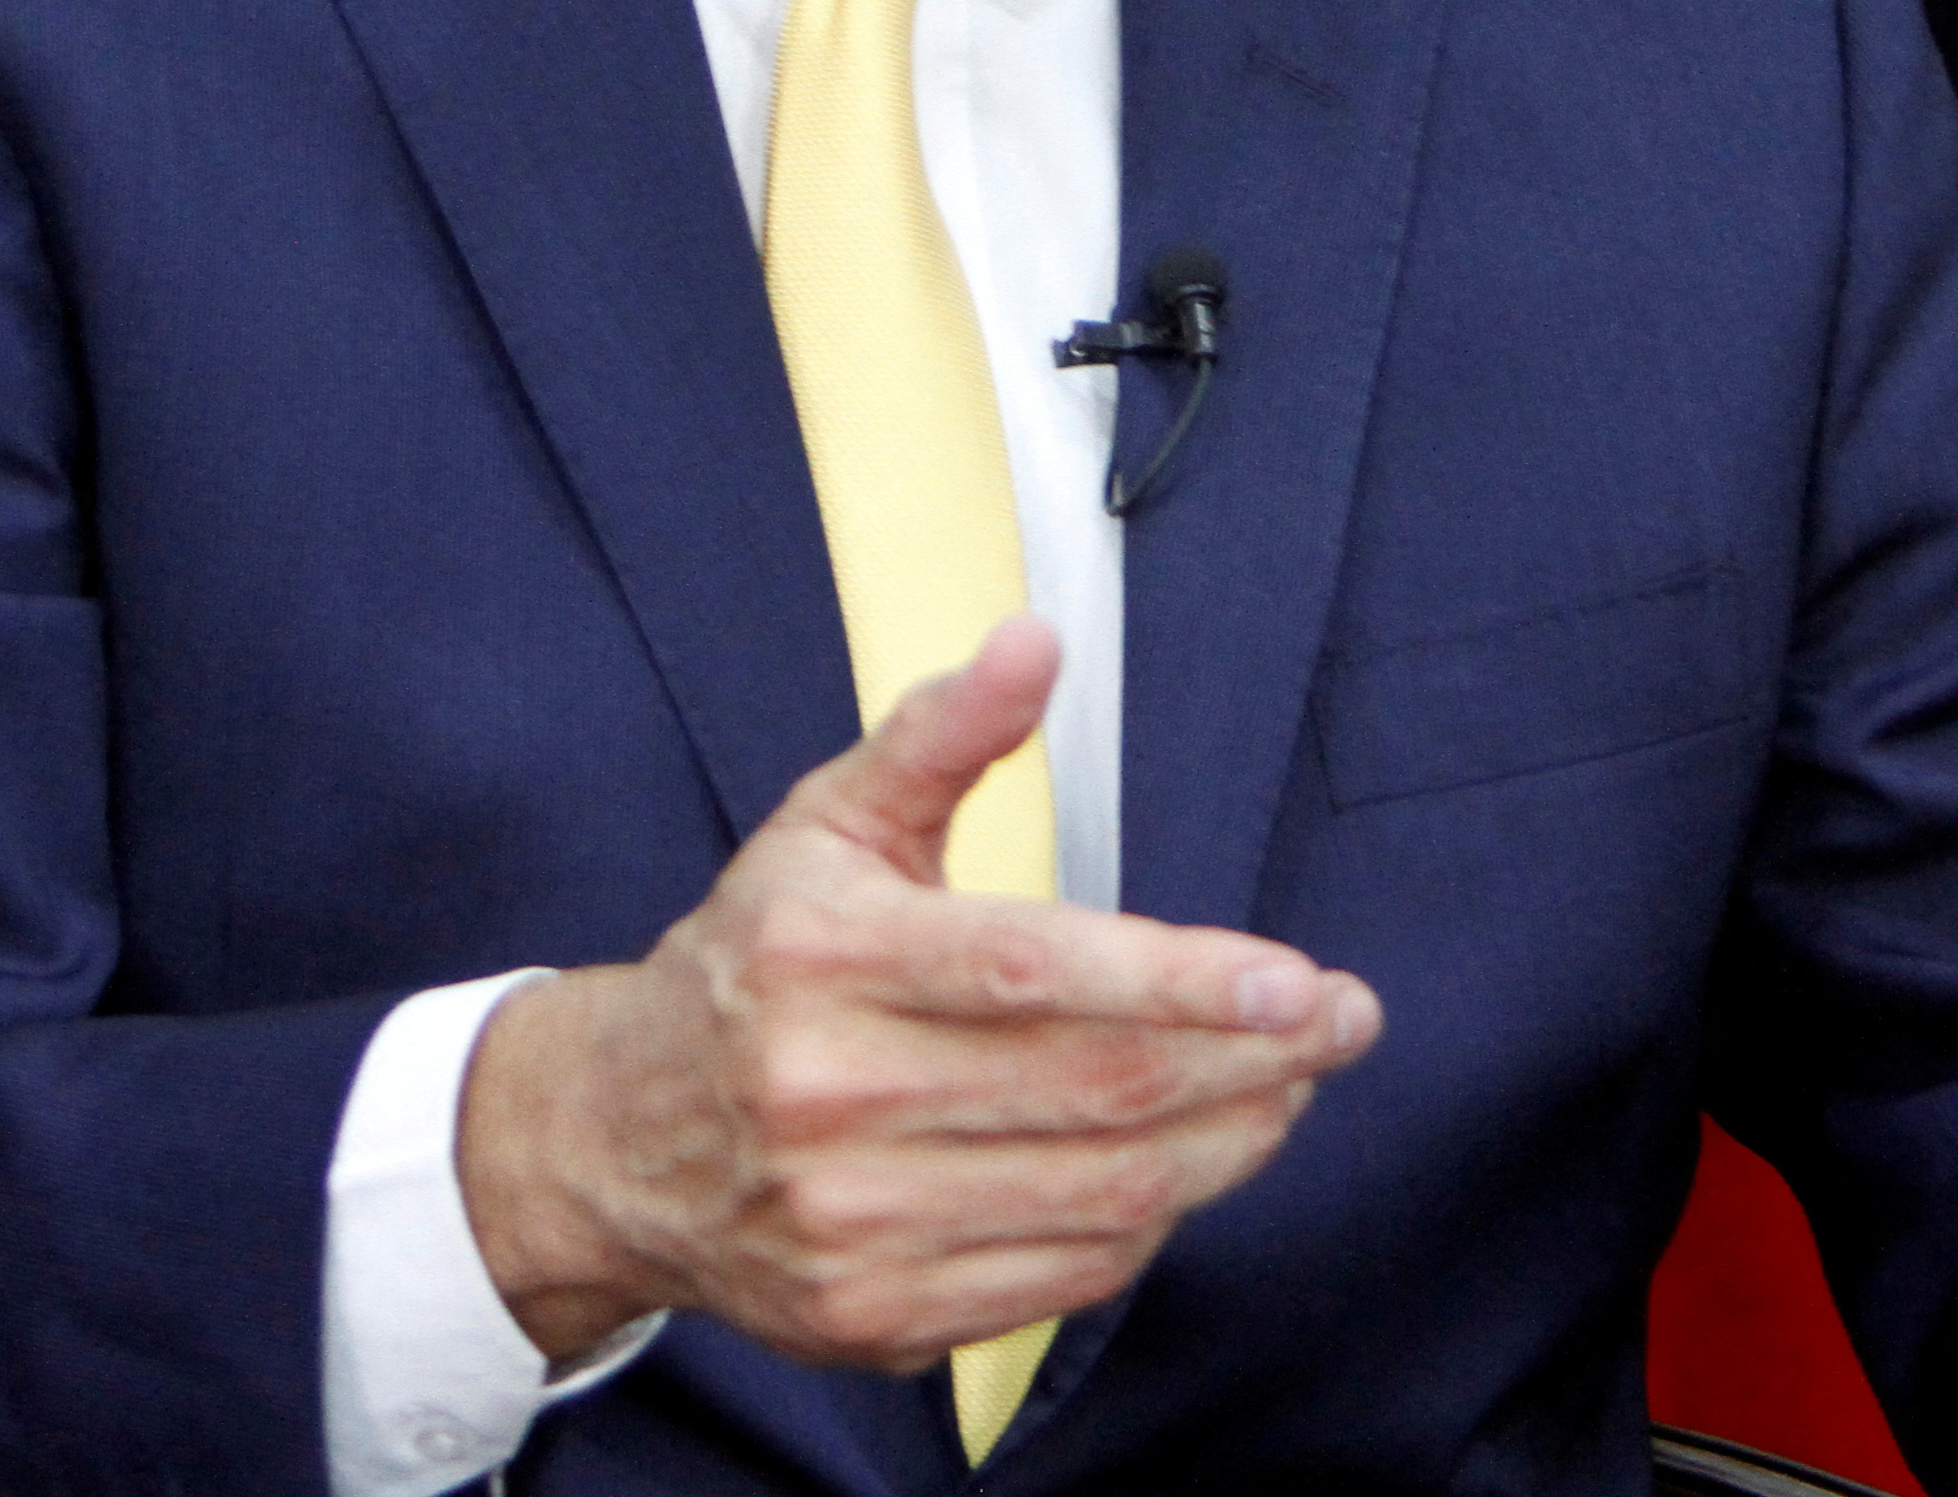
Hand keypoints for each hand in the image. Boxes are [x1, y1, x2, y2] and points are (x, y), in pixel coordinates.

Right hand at [455, 617, 1381, 1366]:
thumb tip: (1034, 642)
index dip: (1185, 978)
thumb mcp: (828, 825)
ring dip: (1228, 1143)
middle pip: (1094, 1089)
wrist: (615, 1139)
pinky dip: (1150, 1223)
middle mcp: (829, 1095)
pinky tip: (1188, 1164)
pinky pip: (1061, 1278)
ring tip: (1289, 1088)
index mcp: (824, 957)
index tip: (1302, 982)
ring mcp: (849, 1221)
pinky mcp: (871, 1315)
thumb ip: (941, 733)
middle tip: (1342, 1023)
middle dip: (1253, 1060)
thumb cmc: (754, 961)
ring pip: (1099, 1194)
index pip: (1036, 971)